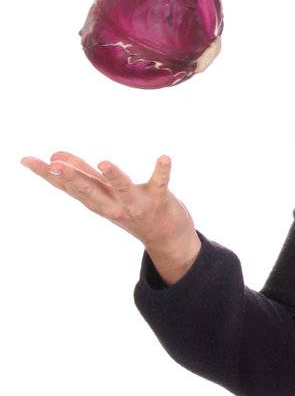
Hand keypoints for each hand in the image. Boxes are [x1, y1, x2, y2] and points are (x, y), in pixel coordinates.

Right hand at [21, 150, 199, 281]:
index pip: (67, 186)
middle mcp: (112, 204)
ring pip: (123, 188)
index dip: (47, 174)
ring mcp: (135, 203)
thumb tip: (54, 156)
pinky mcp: (158, 199)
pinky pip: (160, 183)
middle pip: (89, 190)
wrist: (166, 238)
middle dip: (72, 178)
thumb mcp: (103, 193)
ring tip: (104, 163)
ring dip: (114, 175)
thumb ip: (81, 173)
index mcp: (96, 200)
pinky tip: (164, 157)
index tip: (27, 160)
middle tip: (53, 165)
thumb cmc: (130, 209)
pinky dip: (162, 171)